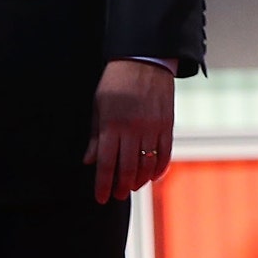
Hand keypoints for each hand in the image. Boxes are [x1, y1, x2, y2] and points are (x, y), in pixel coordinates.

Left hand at [82, 59, 176, 202]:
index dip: (103, 184)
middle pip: (128, 168)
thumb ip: (96, 135)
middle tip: (116, 195)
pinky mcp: (167, 124)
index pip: (107, 163)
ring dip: (139, 180)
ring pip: (147, 165)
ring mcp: (153, 127)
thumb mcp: (99, 105)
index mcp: (112, 124)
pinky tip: (152, 176)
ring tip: (132, 186)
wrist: (145, 59)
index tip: (100, 198)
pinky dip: (159, 168)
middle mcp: (133, 128)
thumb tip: (89, 161)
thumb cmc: (116, 81)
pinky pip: (165, 153)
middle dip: (121, 187)